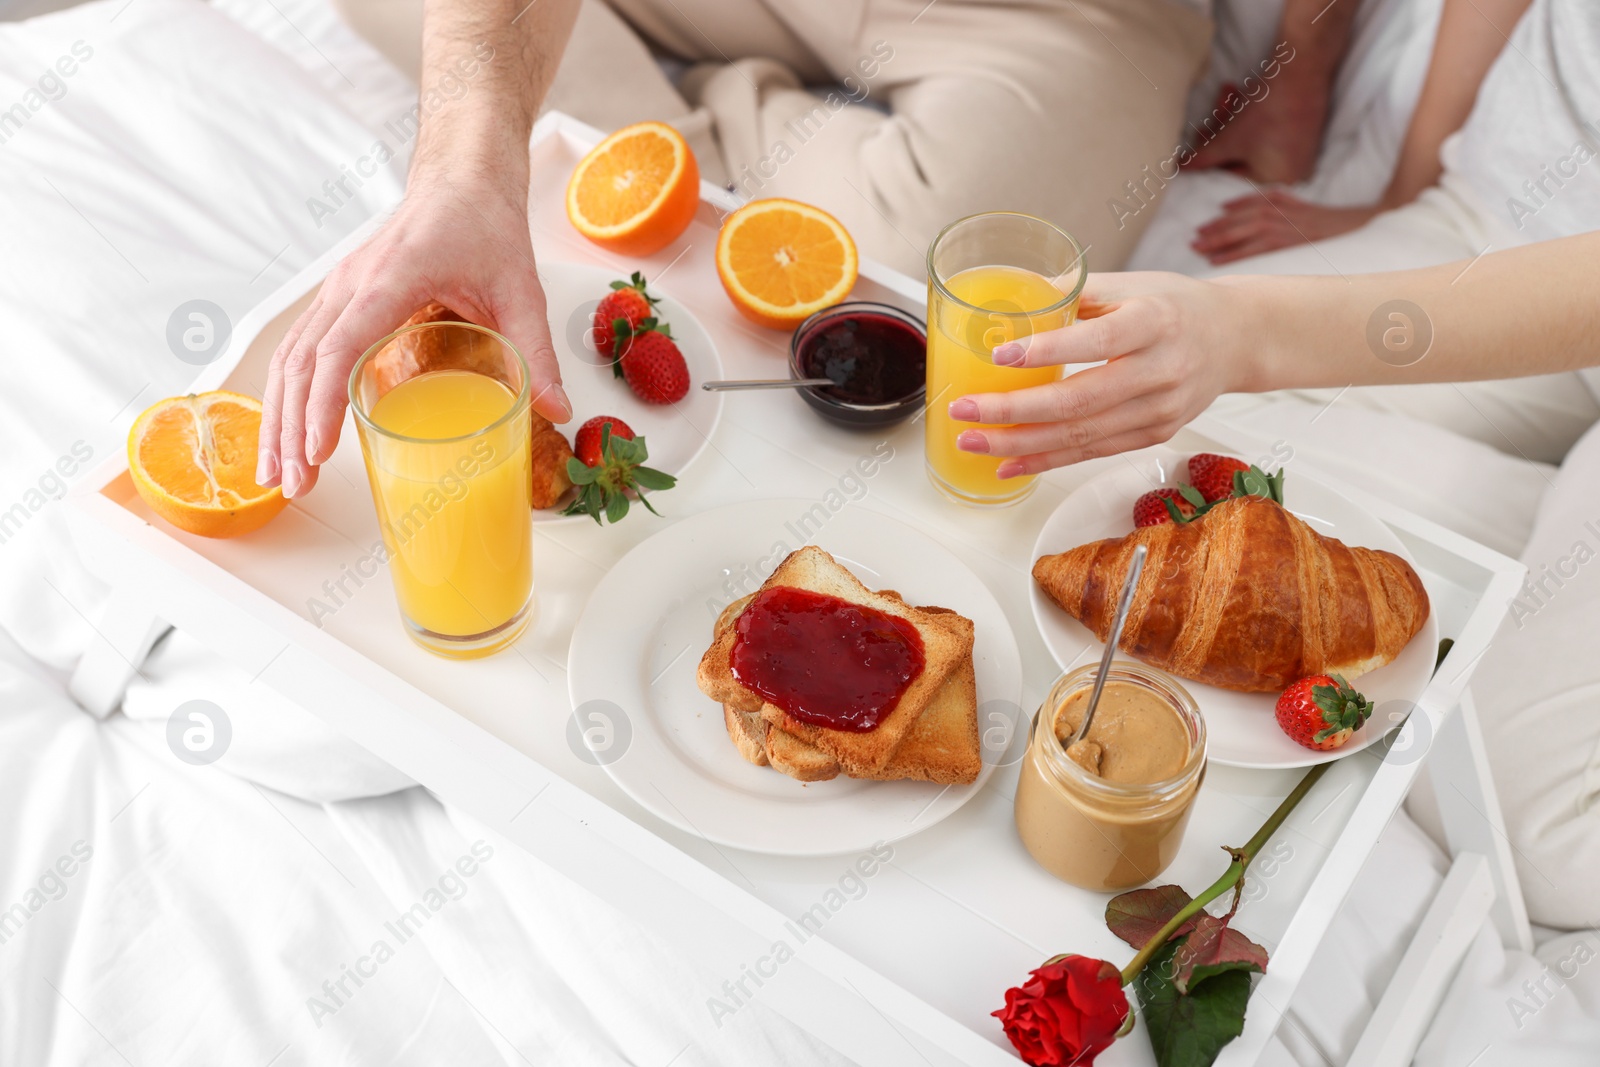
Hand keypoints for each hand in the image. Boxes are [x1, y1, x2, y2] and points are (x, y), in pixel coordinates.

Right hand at [256, 174, 570, 498]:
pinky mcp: (338, 300)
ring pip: (288, 359)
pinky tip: (286, 435)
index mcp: (390, 279)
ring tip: (276, 475)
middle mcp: (350, 284)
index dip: (324, 401)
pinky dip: (286, 395)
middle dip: (291, 428)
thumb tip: (558, 411)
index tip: (318, 450)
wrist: (462, 179)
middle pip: (301, 362)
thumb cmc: (485, 226)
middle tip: (293, 484)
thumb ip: (536, 352)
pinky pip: (297, 350)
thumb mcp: (520, 289)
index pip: (340, 346)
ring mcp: (338, 291)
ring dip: (277, 418)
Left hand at [946, 273, 1251, 475]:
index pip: (1098, 339)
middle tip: (965, 411)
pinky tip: (1009, 462)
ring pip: (1082, 435)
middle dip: (1014, 411)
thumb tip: (1011, 292)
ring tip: (972, 440)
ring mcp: (1159, 410)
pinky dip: (1047, 460)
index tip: (1001, 355)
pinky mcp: (1154, 434)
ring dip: (1020, 443)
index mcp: (1154, 321)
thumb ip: (1073, 290)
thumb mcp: (1131, 283)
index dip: (1048, 350)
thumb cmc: (1175, 306)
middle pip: (1080, 400)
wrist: (1234, 339)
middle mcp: (1161, 370)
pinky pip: (1093, 452)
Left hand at [1184, 83, 1327, 184]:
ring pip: (1252, 142)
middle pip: (1241, 158)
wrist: (1303, 68)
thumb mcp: (1226, 139)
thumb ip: (1202, 158)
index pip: (1230, 176)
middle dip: (1222, 133)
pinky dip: (1252, 116)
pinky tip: (1240, 95)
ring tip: (1227, 94)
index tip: (1195, 143)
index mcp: (1274, 184)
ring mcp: (1299, 155)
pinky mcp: (1302, 134)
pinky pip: (1268, 133)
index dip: (1208, 159)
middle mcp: (1291, 175)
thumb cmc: (1265, 110)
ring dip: (1234, 119)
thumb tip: (1180, 169)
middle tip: (1210, 117)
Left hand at [1192, 188, 1377, 264]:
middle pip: (1236, 221)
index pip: (1240, 208)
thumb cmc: (1320, 218)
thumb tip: (1229, 206)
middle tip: (1192, 241)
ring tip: (1198, 250)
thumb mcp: (1292, 202)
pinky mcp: (1286, 243)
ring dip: (1217, 242)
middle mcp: (1275, 212)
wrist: (1352, 224)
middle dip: (1212, 231)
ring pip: (1241, 233)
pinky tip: (1216, 260)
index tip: (1200, 228)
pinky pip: (1254, 249)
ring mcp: (1280, 227)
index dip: (1219, 219)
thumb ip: (1265, 200)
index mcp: (1276, 201)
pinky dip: (1233, 254)